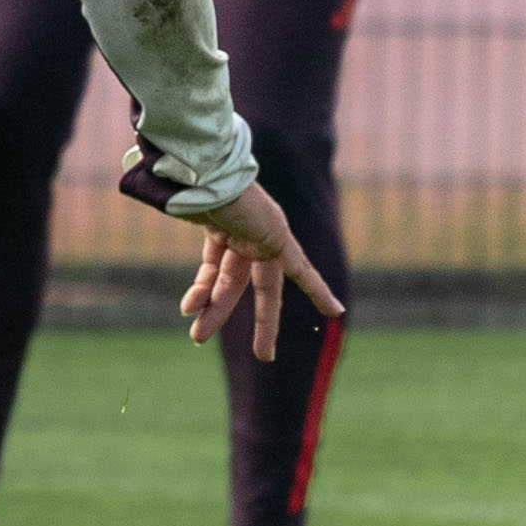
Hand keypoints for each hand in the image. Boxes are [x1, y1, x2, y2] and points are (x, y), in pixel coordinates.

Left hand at [173, 182, 342, 362]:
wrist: (202, 169)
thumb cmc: (231, 195)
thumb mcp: (254, 225)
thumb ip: (257, 256)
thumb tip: (240, 287)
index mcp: (277, 236)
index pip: (301, 271)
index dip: (317, 291)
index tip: (336, 312)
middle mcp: (260, 238)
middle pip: (260, 290)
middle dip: (260, 324)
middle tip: (265, 357)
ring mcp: (237, 236)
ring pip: (227, 284)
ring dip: (213, 310)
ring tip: (197, 336)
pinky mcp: (215, 232)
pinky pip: (211, 268)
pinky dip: (200, 289)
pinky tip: (189, 307)